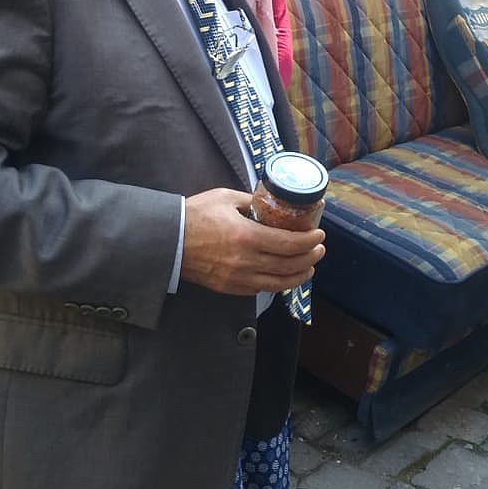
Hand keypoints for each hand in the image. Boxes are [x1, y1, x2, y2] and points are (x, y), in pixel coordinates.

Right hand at [180, 187, 324, 295]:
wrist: (168, 241)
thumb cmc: (195, 215)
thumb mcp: (226, 198)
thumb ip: (251, 201)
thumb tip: (270, 203)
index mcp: (247, 236)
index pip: (289, 243)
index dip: (309, 241)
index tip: (319, 234)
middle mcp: (246, 261)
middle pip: (289, 265)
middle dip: (310, 258)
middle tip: (319, 249)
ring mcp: (237, 278)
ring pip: (278, 283)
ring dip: (298, 276)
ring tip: (309, 267)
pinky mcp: (229, 288)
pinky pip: (260, 290)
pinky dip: (277, 284)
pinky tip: (284, 277)